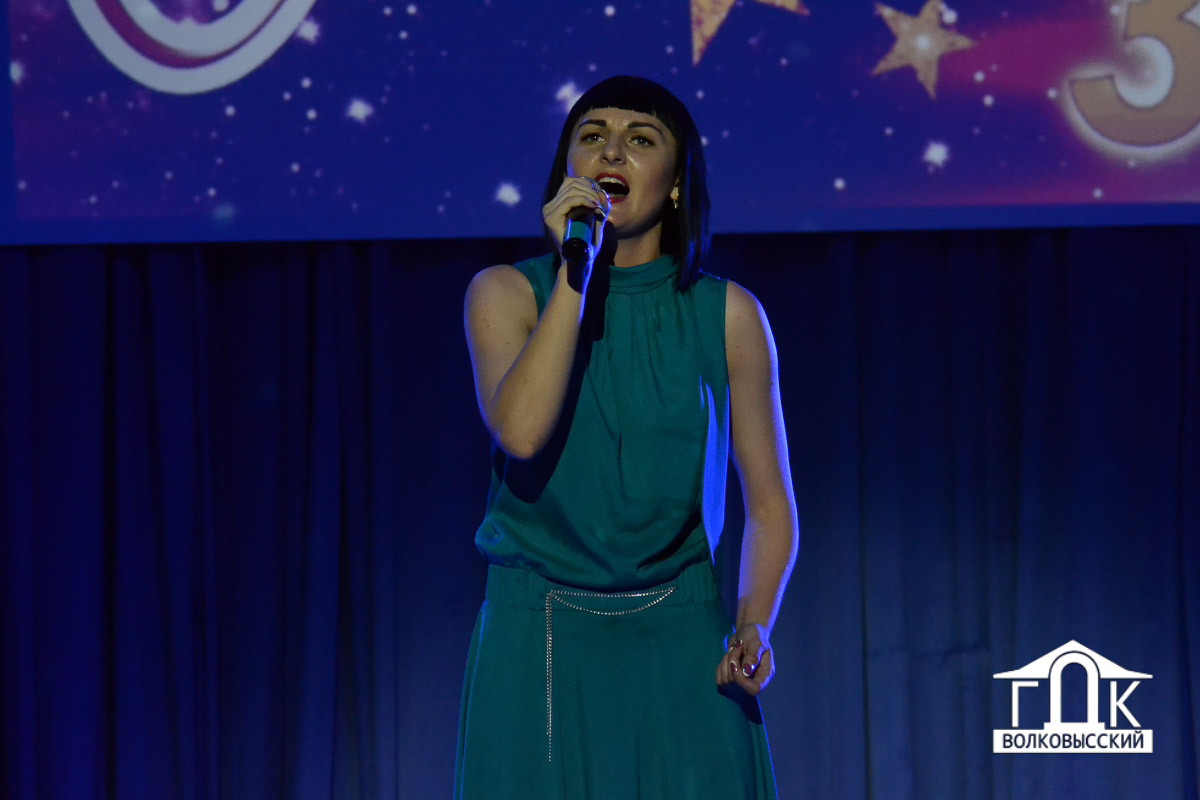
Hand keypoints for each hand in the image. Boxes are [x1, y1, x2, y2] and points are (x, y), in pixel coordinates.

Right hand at [543, 176, 608, 291]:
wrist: (581, 260)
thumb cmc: (588, 242)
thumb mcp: (596, 218)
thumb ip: (599, 204)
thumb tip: (602, 192)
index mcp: (557, 204)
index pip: (571, 182)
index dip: (588, 184)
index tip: (600, 197)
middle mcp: (550, 206)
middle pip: (571, 183)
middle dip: (591, 190)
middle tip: (602, 204)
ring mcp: (548, 211)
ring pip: (571, 190)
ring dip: (590, 196)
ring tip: (599, 207)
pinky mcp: (550, 217)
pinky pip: (569, 200)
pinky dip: (585, 201)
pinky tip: (594, 207)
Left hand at [714, 623, 774, 695]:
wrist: (746, 636)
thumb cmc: (754, 636)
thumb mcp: (756, 642)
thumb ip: (753, 656)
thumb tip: (747, 672)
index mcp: (765, 675)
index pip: (754, 689)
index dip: (741, 680)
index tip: (734, 664)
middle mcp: (753, 683)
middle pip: (734, 683)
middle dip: (732, 661)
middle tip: (738, 645)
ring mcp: (741, 686)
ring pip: (725, 681)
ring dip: (726, 662)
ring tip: (734, 650)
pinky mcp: (730, 684)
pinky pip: (719, 680)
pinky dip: (721, 667)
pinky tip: (728, 659)